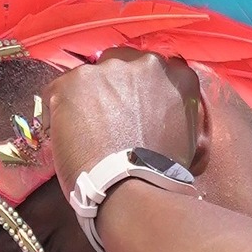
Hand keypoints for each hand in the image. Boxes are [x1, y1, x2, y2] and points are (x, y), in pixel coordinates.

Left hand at [48, 51, 201, 196]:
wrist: (132, 188)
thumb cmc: (164, 175)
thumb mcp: (192, 138)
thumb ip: (180, 113)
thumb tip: (168, 115)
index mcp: (178, 76)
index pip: (155, 71)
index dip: (140, 90)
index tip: (133, 108)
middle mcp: (146, 63)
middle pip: (122, 65)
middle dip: (114, 88)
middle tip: (109, 121)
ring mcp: (109, 69)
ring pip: (91, 78)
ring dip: (88, 99)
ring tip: (87, 132)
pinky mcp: (74, 81)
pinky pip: (59, 91)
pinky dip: (59, 112)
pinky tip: (66, 137)